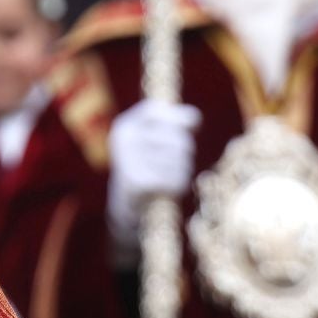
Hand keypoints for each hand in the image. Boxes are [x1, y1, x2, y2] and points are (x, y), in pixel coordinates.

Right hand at [106, 100, 200, 245]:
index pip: (156, 110)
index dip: (178, 117)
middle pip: (176, 137)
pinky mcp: (137, 182)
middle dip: (184, 152)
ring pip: (179, 159)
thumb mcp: (154, 141)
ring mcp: (129, 160)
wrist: (127, 208)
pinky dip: (177, 186)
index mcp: (125, 126)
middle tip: (174, 164)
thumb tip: (194, 118)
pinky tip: (167, 190)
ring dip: (182, 170)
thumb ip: (173, 125)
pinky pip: (174, 178)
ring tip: (169, 178)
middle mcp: (124, 139)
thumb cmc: (148, 167)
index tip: (192, 125)